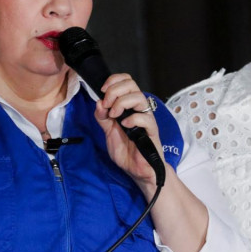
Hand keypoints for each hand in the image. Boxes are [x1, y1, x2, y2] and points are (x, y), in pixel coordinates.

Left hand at [93, 73, 163, 190]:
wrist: (137, 170)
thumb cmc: (127, 150)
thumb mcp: (108, 132)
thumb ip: (102, 117)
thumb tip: (98, 102)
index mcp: (128, 106)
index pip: (126, 81)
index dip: (113, 81)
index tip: (103, 91)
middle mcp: (138, 109)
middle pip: (132, 84)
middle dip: (115, 91)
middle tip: (107, 105)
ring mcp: (146, 118)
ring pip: (139, 97)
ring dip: (122, 103)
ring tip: (114, 115)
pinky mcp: (152, 130)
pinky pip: (145, 118)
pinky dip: (132, 119)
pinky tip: (125, 127)